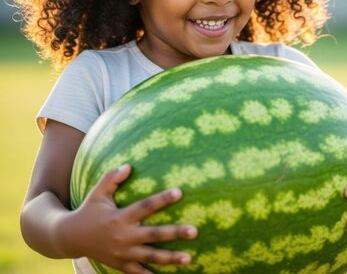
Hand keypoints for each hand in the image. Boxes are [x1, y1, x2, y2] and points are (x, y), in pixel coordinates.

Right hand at [60, 165, 196, 273]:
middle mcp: (123, 236)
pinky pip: (138, 272)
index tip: (179, 192)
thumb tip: (128, 166)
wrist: (69, 237)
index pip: (145, 206)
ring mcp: (122, 252)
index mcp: (120, 217)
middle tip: (194, 231)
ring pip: (150, 256)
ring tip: (189, 258)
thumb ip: (111, 179)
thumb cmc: (88, 211)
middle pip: (153, 234)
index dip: (162, 199)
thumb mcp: (97, 193)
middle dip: (175, 233)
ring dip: (170, 258)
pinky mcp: (120, 264)